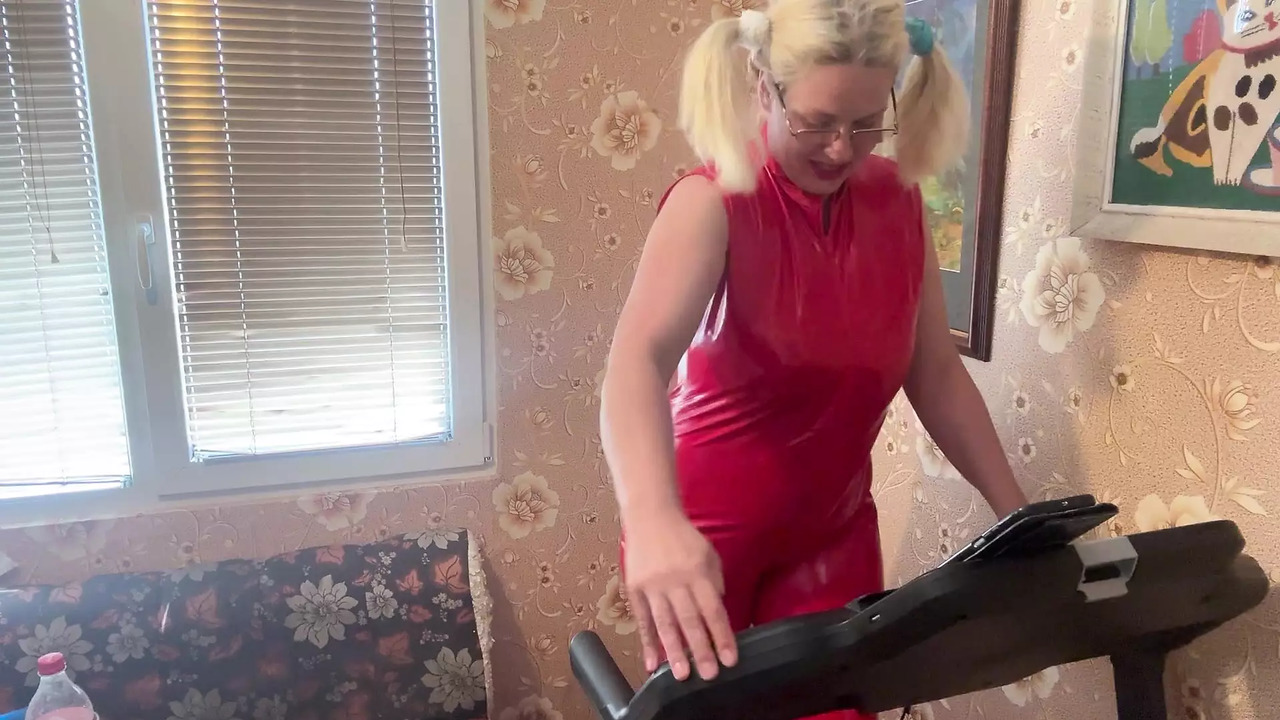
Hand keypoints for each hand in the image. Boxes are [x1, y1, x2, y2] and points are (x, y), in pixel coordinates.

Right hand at [623, 508, 736, 681]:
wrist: (650, 517)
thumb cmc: (684, 538)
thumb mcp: (708, 554)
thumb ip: (715, 582)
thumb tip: (717, 612)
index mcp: (698, 572)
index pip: (713, 610)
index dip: (722, 636)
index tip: (729, 659)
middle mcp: (676, 580)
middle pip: (690, 620)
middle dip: (700, 650)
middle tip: (708, 675)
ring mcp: (653, 586)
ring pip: (665, 623)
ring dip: (673, 651)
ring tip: (681, 675)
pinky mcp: (635, 588)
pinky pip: (642, 620)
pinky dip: (646, 642)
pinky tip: (651, 662)